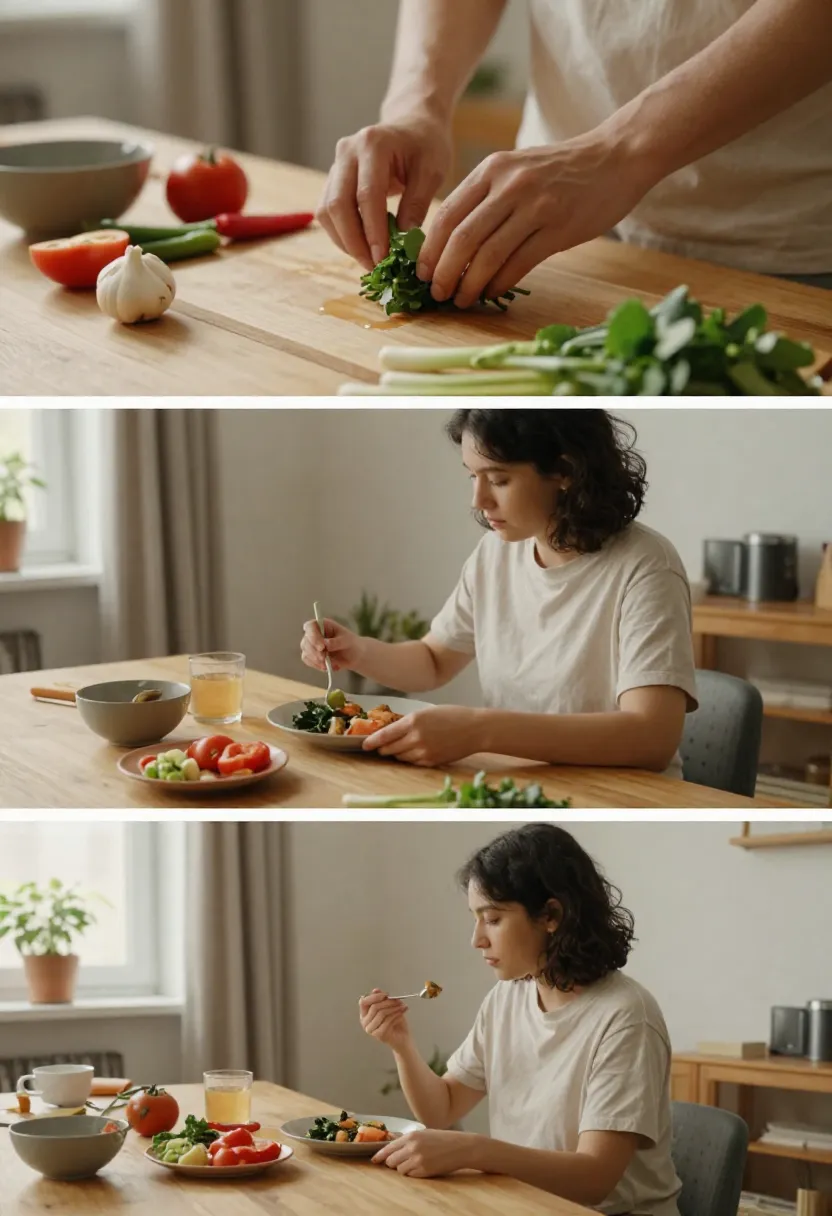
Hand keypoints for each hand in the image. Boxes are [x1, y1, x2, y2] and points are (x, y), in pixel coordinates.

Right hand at [300, 618, 363, 673]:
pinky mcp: (311, 655)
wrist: (353, 655)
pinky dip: (316, 665)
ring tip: (327, 664)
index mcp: (322, 625)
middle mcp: (314, 633)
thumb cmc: (350, 643)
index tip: (322, 647)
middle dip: (314, 652)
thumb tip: (326, 644)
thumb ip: (336, 642)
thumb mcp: (347, 641)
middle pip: (306, 641)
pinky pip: (307, 660)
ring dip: (315, 659)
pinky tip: (325, 667)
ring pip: (306, 652)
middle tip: (324, 658)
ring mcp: (311, 645)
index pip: (310, 626)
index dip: (313, 636)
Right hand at [316, 115, 451, 269]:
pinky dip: (342, 234)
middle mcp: (347, 151)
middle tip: (374, 267)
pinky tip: (362, 247)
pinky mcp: (333, 178)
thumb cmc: (426, 145)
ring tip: (369, 261)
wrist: (412, 124)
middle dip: (354, 242)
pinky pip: (327, 212)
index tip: (383, 259)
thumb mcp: (432, 171)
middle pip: (338, 205)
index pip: (367, 195)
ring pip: (327, 211)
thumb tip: (403, 243)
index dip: (373, 231)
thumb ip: (417, 203)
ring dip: (345, 241)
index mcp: (373, 144)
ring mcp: (336, 164)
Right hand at [359, 989, 412, 1052]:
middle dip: (388, 1002)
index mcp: (365, 1014)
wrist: (402, 1038)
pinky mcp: (379, 1035)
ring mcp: (371, 1030)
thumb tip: (375, 990)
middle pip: (374, 1007)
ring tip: (402, 1006)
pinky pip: (387, 1021)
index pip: (363, 1002)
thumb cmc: (395, 1022)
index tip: (386, 994)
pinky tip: (402, 1013)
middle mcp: (365, 1022)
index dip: (374, 997)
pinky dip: (396, 1015)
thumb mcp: (389, 1007)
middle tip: (398, 1000)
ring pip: (382, 1013)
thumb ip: (381, 999)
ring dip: (394, 1008)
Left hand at [362, 705, 483, 765]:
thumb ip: (409, 722)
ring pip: (400, 756)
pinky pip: (412, 762)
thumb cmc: (454, 716)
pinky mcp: (431, 761)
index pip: (384, 734)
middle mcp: (416, 737)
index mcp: (413, 720)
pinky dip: (409, 758)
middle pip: (389, 748)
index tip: (364, 744)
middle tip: (380, 747)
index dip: (372, 741)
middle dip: (382, 748)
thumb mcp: (428, 712)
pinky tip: (414, 752)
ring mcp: (423, 751)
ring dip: (396, 753)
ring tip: (400, 747)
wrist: (476, 729)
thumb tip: (393, 732)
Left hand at [372, 1129, 479, 1176]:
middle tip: (402, 1162)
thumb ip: (408, 1139)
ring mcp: (417, 1159)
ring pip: (400, 1170)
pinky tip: (423, 1168)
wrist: (461, 1147)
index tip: (374, 1160)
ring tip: (417, 1163)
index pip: (389, 1147)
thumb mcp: (424, 1134)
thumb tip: (391, 1142)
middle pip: (391, 1161)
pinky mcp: (424, 1171)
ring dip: (404, 1169)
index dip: (380, 1155)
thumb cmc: (443, 1140)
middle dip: (394, 1164)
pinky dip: (414, 1174)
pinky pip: (411, 1176)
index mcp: (411, 1135)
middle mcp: (412, 1147)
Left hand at [416, 132, 657, 307]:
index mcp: (492, 169)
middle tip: (437, 293)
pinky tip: (491, 292)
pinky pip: (518, 264)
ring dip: (469, 284)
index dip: (429, 249)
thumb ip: (486, 197)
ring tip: (462, 299)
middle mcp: (510, 185)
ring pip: (488, 255)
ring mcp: (535, 207)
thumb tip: (452, 242)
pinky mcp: (558, 229)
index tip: (422, 272)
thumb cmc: (562, 170)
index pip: (448, 214)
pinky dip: (499, 283)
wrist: (616, 157)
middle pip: (462, 238)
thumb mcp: (516, 169)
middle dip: (444, 272)